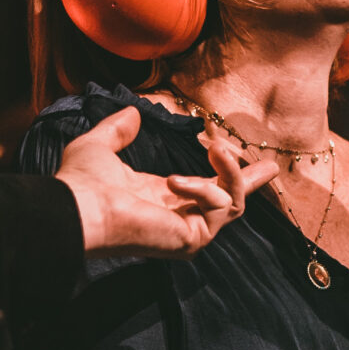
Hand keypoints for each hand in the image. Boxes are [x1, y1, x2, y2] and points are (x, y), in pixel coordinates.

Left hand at [55, 105, 276, 256]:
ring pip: (233, 201)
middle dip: (250, 181)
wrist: (78, 208)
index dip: (228, 173)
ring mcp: (188, 231)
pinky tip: (174, 180)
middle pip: (231, 203)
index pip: (204, 187)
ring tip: (214, 147)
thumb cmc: (81, 183)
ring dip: (230, 172)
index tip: (253, 161)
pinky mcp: (193, 238)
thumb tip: (132, 112)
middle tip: (271, 166)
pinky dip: (203, 187)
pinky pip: (221, 206)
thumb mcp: (100, 146)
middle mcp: (179, 217)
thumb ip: (117, 130)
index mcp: (162, 198)